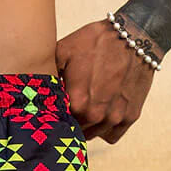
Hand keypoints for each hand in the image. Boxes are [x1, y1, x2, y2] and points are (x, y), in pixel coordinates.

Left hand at [55, 19, 161, 143]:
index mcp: (77, 102)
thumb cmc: (97, 41)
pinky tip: (102, 112)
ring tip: (87, 106)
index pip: (57, 123)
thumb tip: (33, 93)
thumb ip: (48, 76)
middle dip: (69, 122)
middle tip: (70, 107)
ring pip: (92, 135)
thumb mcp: (64, 51)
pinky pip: (111, 135)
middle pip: (74, 131)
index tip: (53, 109)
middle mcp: (96, 115)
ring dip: (88, 126)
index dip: (53, 117)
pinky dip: (105, 128)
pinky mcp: (131, 116)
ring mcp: (115, 117)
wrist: (137, 34)